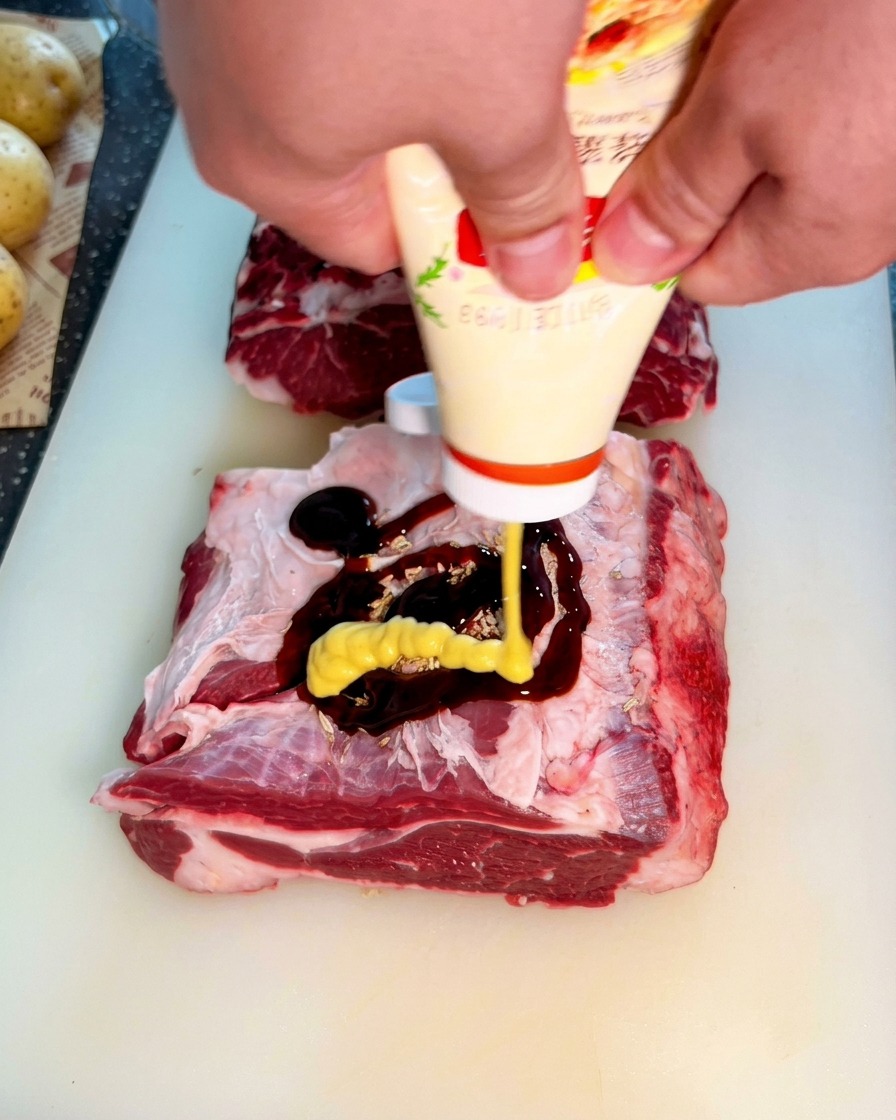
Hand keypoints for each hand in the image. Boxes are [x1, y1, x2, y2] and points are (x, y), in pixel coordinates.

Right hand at [158, 0, 587, 298]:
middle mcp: (222, 92)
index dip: (453, 234)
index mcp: (268, 167)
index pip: (371, 241)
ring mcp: (224, 3)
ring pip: (349, 64)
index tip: (519, 204)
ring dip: (428, 54)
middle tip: (527, 106)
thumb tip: (533, 278)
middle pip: (359, 152)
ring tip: (497, 16)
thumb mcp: (497, 103)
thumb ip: (517, 200)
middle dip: (449, 139)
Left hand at [592, 0, 895, 303]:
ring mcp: (894, 176)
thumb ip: (681, 193)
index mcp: (818, 246)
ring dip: (748, 113)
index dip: (653, 230)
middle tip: (682, 91)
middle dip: (700, 163)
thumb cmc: (871, 16)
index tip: (622, 171)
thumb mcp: (745, 104)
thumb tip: (627, 263)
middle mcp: (867, 228)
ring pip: (786, 166)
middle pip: (744, 223)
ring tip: (740, 50)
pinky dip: (798, 84)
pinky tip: (797, 35)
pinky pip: (831, 124)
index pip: (703, 276)